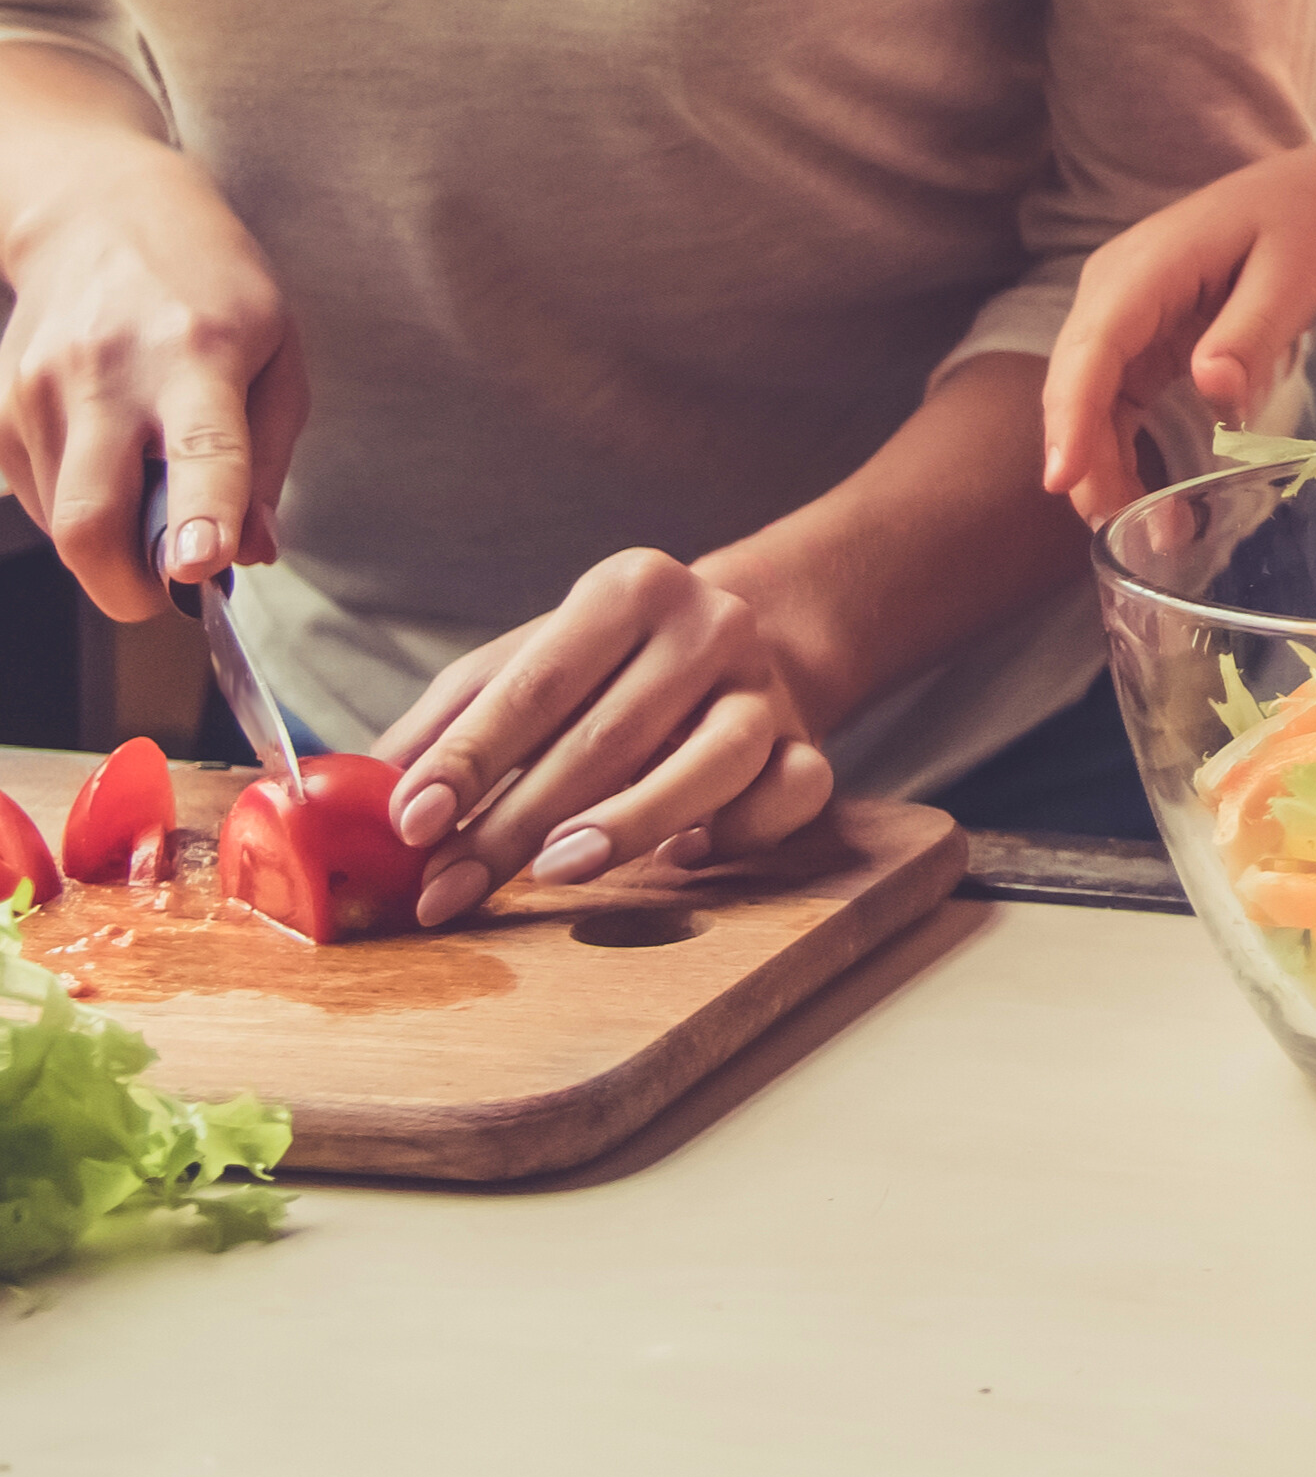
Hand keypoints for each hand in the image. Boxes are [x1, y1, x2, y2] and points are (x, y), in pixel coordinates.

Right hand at [0, 143, 305, 614]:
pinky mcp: (1, 408)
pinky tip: (108, 458)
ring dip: (108, 540)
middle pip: (93, 518)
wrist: (102, 212)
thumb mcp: (279, 350)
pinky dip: (78, 506)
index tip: (198, 567)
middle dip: (126, 585)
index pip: (202, 451)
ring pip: (62, 522)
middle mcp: (113, 372)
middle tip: (168, 589)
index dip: (200, 516)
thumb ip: (268, 459)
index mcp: (202, 353)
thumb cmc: (211, 285)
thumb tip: (254, 551)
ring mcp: (44, 390)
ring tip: (148, 486)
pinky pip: (37, 497)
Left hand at [378, 549, 835, 927]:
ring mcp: (766, 686)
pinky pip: (789, 794)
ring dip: (630, 822)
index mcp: (632, 587)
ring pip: (715, 760)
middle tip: (445, 889)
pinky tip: (682, 860)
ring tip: (555, 871)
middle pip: (608, 734)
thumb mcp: (521, 665)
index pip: (542, 678)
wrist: (742, 637)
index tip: (411, 820)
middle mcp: (710, 625)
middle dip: (514, 822)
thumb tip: (346, 796)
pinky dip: (739, 832)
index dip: (472, 754)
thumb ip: (445, 725)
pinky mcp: (808, 743)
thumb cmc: (603, 667)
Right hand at [1037, 148, 1315, 523]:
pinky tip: (1145, 501)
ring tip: (1147, 530)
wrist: (1312, 200)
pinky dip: (1120, 452)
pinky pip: (1112, 405)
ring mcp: (1120, 316)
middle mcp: (1114, 289)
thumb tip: (1212, 388)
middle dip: (1086, 459)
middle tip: (1122, 528)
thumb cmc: (1305, 228)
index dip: (1073, 415)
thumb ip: (1252, 331)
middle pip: (1077, 383)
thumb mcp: (1293, 275)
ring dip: (1103, 467)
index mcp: (1147, 265)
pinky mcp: (1136, 342)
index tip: (1062, 480)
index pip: (1094, 346)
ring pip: (1087, 403)